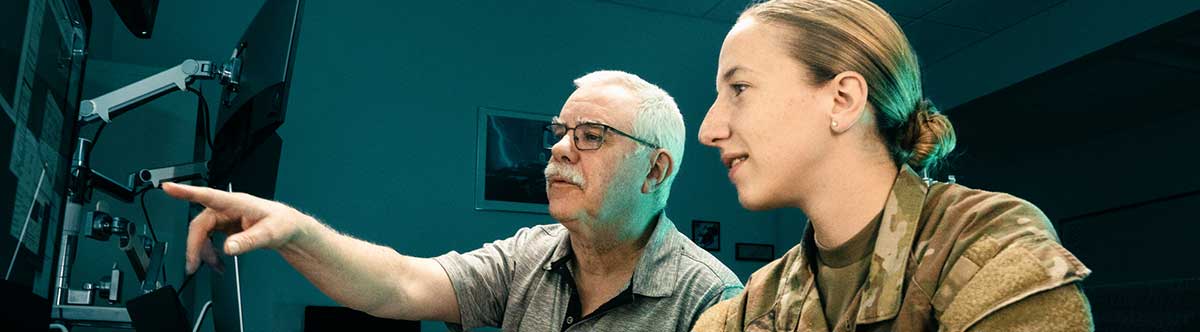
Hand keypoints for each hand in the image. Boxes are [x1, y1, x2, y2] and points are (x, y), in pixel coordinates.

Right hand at [162, 182, 311, 274]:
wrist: (288, 229)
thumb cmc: (282, 224)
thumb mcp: (269, 234)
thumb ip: (248, 241)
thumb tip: (229, 247)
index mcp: (238, 203)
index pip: (208, 195)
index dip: (186, 192)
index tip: (169, 188)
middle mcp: (228, 208)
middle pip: (200, 224)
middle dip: (194, 245)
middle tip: (193, 264)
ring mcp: (226, 217)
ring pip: (203, 233)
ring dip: (202, 251)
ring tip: (211, 266)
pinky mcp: (226, 226)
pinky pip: (209, 238)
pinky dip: (210, 252)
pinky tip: (216, 262)